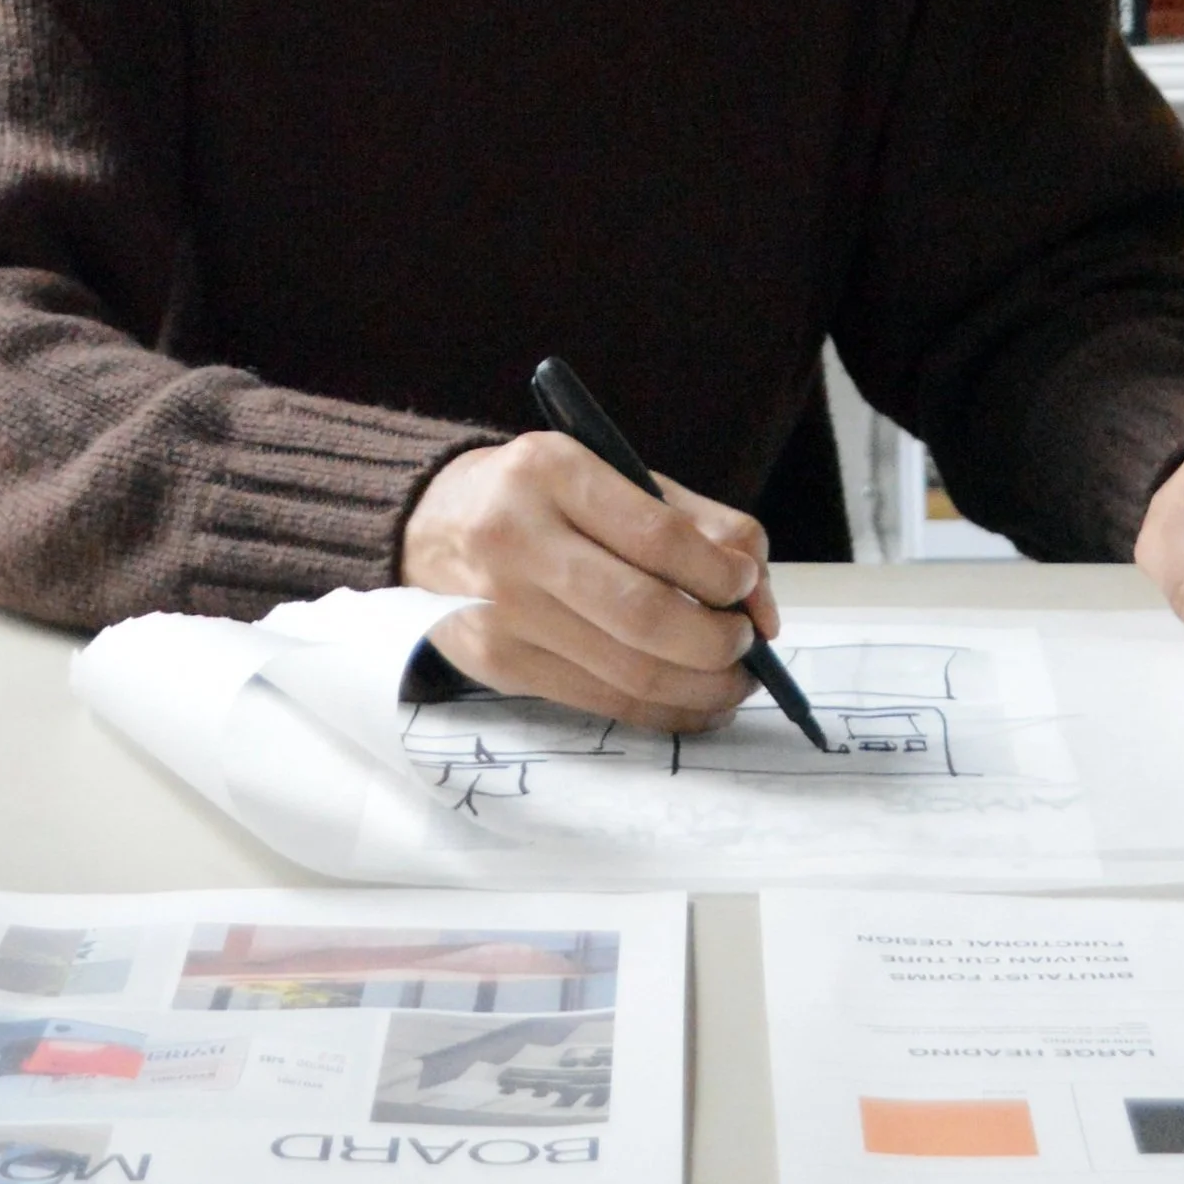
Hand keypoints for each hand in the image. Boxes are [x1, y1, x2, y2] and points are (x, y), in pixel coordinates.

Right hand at [400, 432, 772, 731]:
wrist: (425, 525)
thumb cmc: (538, 496)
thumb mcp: (606, 472)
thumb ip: (693, 521)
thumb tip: (759, 592)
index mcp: (551, 472)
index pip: (657, 537)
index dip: (720, 573)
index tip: (747, 586)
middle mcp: (519, 542)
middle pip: (645, 616)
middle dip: (719, 642)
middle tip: (749, 643)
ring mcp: (504, 612)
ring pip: (629, 672)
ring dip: (704, 688)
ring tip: (736, 679)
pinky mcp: (500, 667)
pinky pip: (601, 701)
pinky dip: (664, 710)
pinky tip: (695, 700)